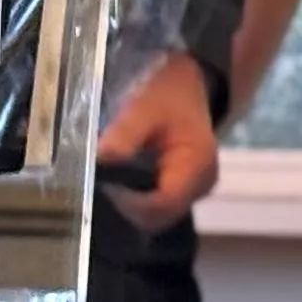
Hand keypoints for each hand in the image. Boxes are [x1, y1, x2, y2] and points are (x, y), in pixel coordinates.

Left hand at [96, 50, 219, 231]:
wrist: (192, 84)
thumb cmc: (168, 95)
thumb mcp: (143, 108)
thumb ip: (123, 136)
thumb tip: (99, 162)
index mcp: (197, 166)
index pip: (161, 205)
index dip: (128, 204)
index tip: (102, 187)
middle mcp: (202, 186)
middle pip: (159, 217)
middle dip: (127, 208)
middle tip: (99, 189)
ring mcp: (197, 191)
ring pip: (158, 216)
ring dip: (132, 207)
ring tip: (107, 188)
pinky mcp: (187, 190)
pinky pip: (160, 206)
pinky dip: (139, 201)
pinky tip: (121, 187)